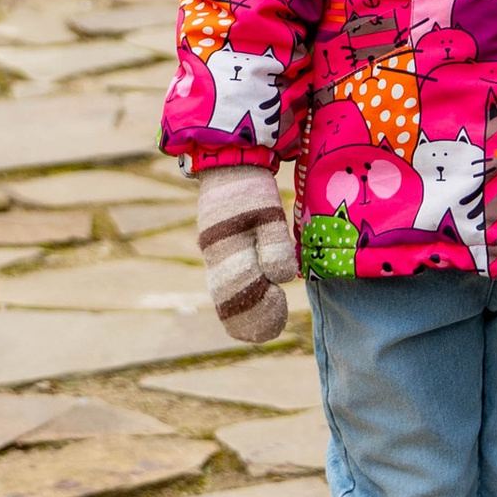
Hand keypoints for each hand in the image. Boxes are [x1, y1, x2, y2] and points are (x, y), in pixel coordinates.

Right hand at [198, 169, 299, 345]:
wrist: (227, 164)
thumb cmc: (252, 188)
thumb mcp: (268, 212)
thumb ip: (275, 245)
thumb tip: (282, 279)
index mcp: (229, 247)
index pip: (242, 289)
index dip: (259, 306)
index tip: (279, 309)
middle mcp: (217, 256)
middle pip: (229, 299)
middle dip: (250, 319)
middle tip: (273, 331)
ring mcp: (214, 255)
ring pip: (223, 296)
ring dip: (242, 315)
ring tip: (264, 330)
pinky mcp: (217, 253)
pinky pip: (222, 286)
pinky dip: (234, 303)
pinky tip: (249, 312)